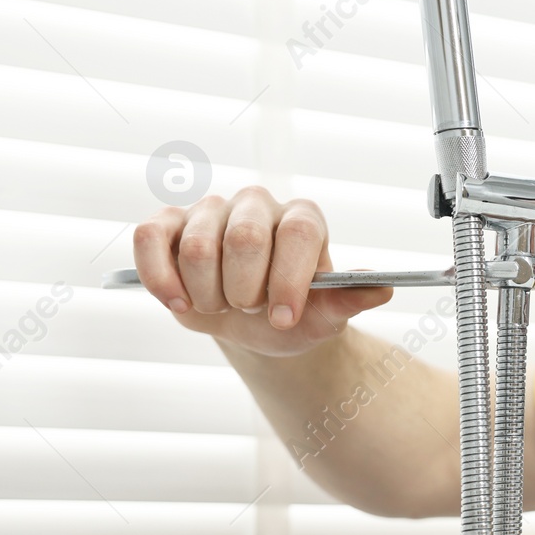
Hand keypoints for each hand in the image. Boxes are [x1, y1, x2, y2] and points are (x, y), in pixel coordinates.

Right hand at [131, 185, 391, 356]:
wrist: (254, 329)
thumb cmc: (293, 315)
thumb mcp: (326, 317)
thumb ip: (351, 300)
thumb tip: (384, 287)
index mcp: (305, 219)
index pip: (298, 232)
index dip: (289, 278)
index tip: (284, 318)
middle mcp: (259, 205)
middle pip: (246, 236)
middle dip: (246, 290)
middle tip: (250, 309)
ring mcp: (211, 211)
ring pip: (198, 246)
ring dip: (208, 294)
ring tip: (222, 306)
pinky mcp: (168, 224)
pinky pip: (150, 238)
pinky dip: (162, 278)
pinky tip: (180, 303)